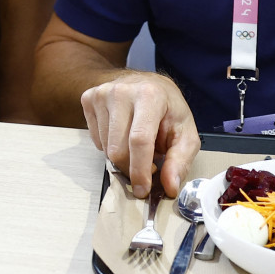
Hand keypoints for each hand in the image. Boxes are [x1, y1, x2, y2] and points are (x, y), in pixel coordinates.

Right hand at [80, 70, 199, 199]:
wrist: (147, 83)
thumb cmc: (168, 109)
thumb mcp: (185, 134)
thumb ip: (180, 161)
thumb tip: (169, 186)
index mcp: (150, 95)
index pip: (139, 140)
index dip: (139, 170)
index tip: (143, 190)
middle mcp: (122, 92)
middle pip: (117, 148)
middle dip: (131, 168)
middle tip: (147, 167)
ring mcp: (102, 94)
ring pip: (105, 147)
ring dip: (122, 157)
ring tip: (137, 146)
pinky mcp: (89, 99)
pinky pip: (95, 139)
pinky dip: (109, 146)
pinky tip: (122, 136)